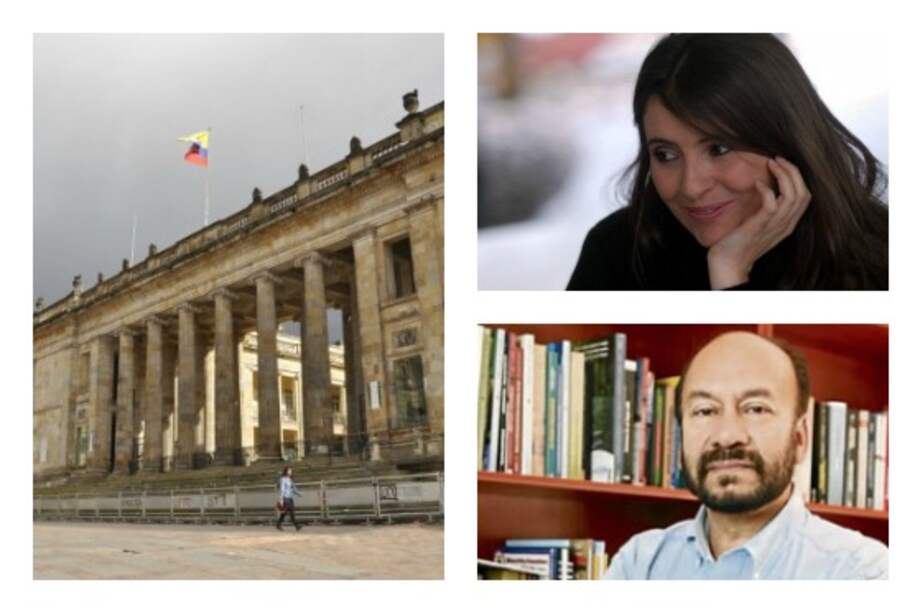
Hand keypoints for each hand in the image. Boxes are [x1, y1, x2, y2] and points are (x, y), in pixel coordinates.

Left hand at [707, 156, 810, 288]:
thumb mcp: (760, 223)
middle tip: (777, 159)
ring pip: (793, 196)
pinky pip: (772, 204)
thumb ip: (768, 208)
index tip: (782, 164)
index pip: (806, 196)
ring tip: (771, 164)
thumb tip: (766, 186)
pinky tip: (757, 184)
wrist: (729, 263)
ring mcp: (775, 226)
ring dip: (783, 175)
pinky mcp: (760, 226)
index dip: (797, 176)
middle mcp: (786, 224)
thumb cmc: (740, 241)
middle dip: (793, 171)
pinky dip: (767, 190)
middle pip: (804, 192)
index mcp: (788, 223)